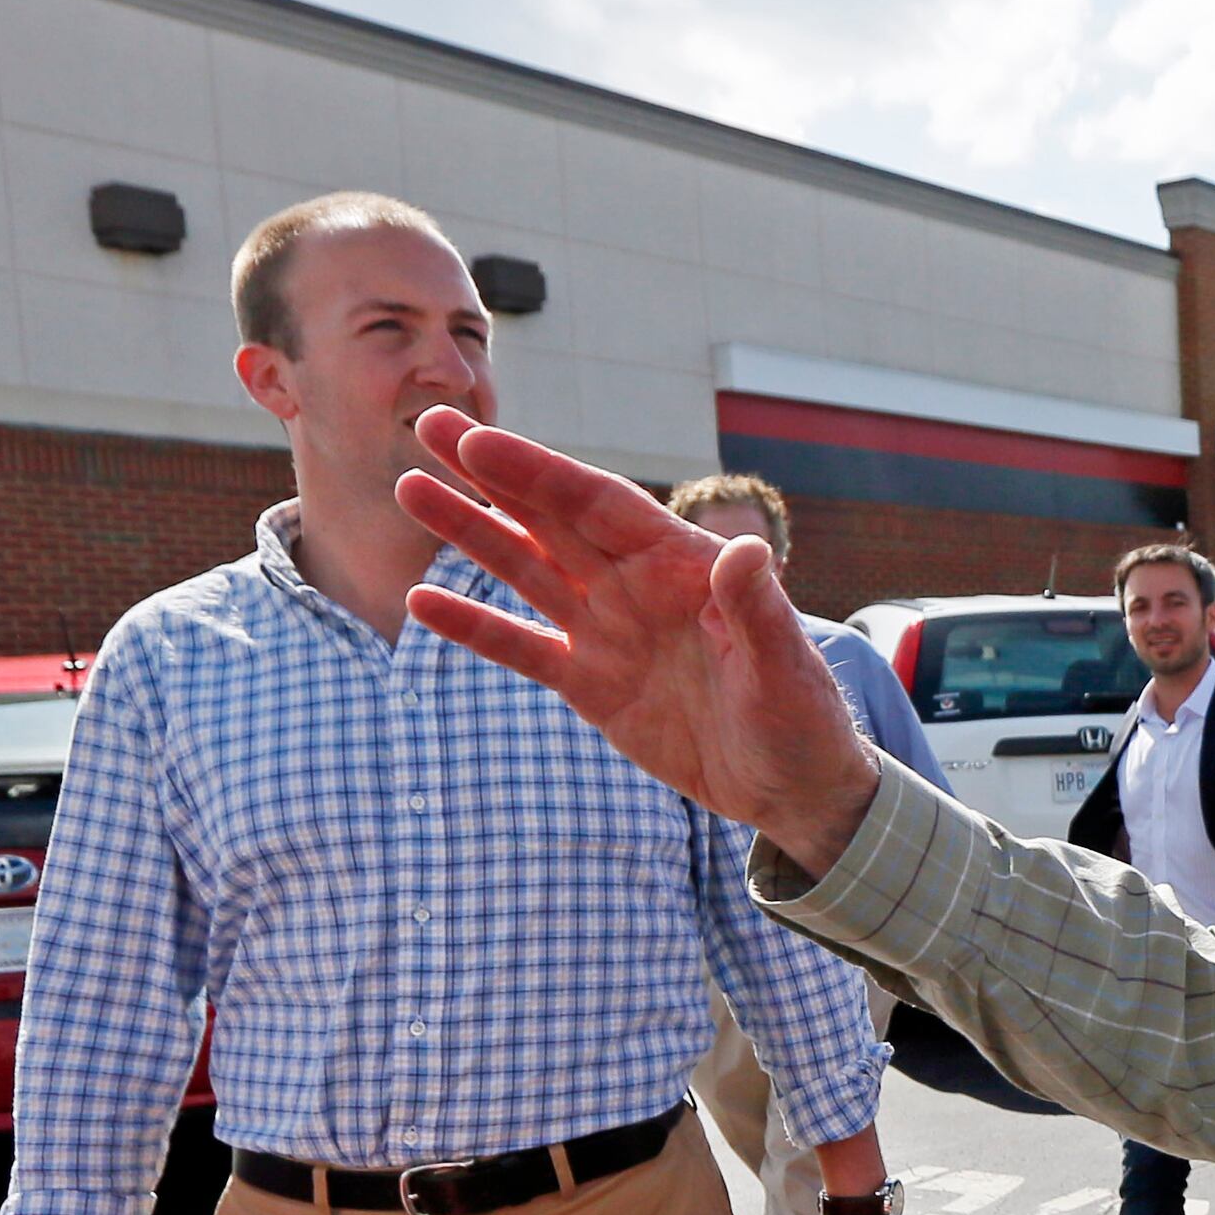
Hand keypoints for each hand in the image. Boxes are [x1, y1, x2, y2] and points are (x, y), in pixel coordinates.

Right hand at [394, 412, 879, 873]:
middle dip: (490, 475)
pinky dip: (475, 626)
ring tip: (411, 491)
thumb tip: (745, 549)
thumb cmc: (802, 720)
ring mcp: (609, 632)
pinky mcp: (591, 684)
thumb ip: (755, 609)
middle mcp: (636, 586)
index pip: (600, 505)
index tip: (478, 441)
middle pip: (551, 519)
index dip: (538, 472)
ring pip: (527, 570)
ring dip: (471, 532)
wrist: (792, 787)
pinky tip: (421, 603)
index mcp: (682, 566)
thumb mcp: (784, 666)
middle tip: (426, 426)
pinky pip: (522, 647)